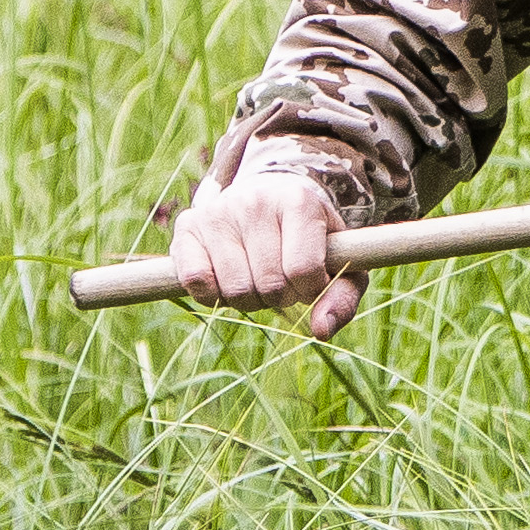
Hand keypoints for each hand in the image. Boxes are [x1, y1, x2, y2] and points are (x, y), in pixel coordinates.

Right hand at [167, 134, 367, 340]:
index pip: (303, 270)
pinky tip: (228, 279)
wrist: (269, 198)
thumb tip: (321, 331)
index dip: (310, 290)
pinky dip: (214, 294)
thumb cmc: (310, 238)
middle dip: (280, 297)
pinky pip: (197, 281)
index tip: (311, 282)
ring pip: (234, 287)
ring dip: (249, 299)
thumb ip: (341, 298)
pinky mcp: (188, 225)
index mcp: (299, 202)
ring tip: (258, 278)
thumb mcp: (339, 262)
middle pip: (268, 284)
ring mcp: (218, 211)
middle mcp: (256, 201)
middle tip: (282, 281)